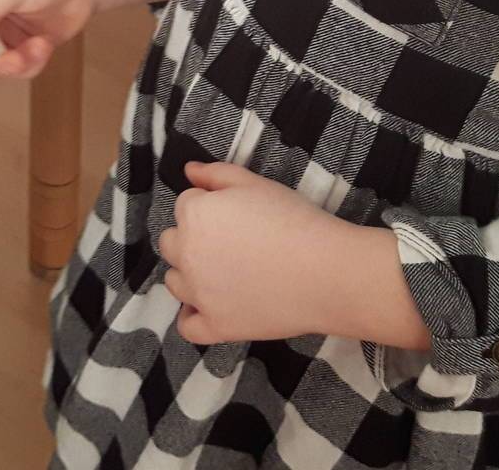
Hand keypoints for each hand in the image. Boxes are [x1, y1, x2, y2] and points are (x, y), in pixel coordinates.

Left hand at [159, 162, 430, 349]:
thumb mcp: (256, 183)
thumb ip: (216, 174)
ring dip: (190, 275)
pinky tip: (209, 307)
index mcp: (194, 215)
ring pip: (175, 282)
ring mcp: (199, 294)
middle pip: (171, 243)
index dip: (211, 207)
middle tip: (231, 243)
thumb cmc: (295, 221)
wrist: (327, 272)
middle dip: (193, 239)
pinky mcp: (216, 325)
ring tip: (224, 273)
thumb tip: (189, 170)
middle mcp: (187, 254)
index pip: (186, 205)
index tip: (237, 216)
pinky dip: (193, 317)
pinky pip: (187, 327)